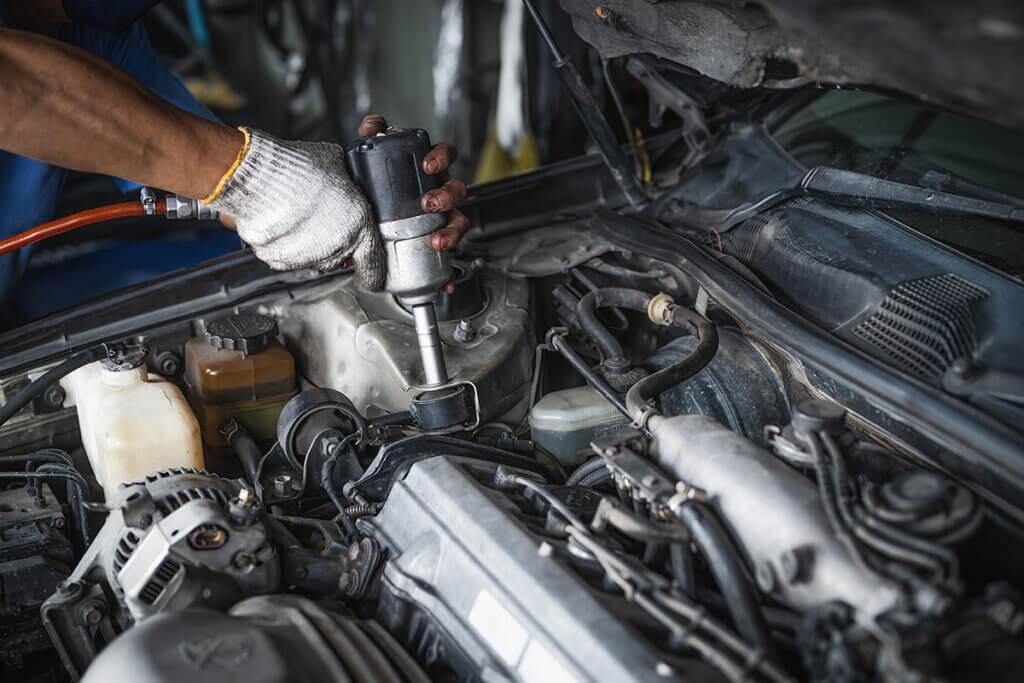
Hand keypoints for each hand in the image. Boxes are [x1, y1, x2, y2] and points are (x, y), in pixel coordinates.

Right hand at [205, 128, 384, 288]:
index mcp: (359, 227)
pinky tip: (279, 219)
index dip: (373, 274)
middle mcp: (336, 247)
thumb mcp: (337, 166)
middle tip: (318, 219)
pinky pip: (284, 254)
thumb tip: (344, 183)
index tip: (370, 277)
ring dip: (306, 241)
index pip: (374, 266)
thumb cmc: (298, 167)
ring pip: (311, 256)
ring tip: (295, 212)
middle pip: (338, 258)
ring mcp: (307, 257)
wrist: (260, 175)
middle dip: (331, 243)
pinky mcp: (279, 260)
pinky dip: (282, 241)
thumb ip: (346, 184)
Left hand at [358, 115, 468, 259]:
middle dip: (446, 197)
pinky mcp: (436, 242)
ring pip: (459, 222)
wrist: (369, 218)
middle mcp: (441, 192)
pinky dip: (448, 271)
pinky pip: (448, 258)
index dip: (441, 157)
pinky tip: (445, 282)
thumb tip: (373, 124)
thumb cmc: (381, 186)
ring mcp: (441, 218)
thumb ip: (372, 138)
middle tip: (428, 203)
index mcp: (430, 169)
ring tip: (437, 241)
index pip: (446, 155)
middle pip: (457, 190)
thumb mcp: (373, 160)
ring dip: (451, 232)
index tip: (427, 165)